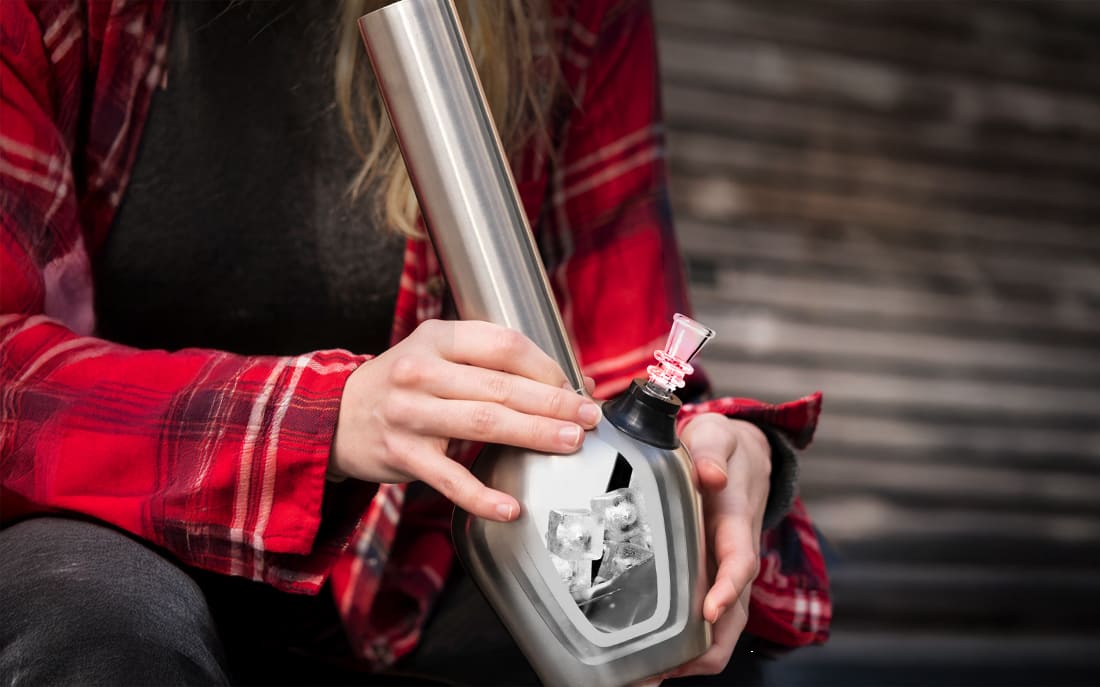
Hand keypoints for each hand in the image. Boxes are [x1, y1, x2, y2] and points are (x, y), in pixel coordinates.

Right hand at [330, 319, 600, 521]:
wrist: (336, 416)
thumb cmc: (403, 384)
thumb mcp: (437, 353)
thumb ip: (490, 362)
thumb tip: (565, 383)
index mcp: (437, 337)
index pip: (504, 345)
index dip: (547, 366)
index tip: (574, 385)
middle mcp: (420, 371)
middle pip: (501, 385)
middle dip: (553, 402)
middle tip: (587, 416)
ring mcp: (409, 414)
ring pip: (483, 423)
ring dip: (533, 435)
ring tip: (569, 443)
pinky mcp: (402, 454)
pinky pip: (450, 479)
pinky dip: (482, 496)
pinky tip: (511, 507)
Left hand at [665, 413, 770, 680]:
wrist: (743, 456)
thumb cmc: (722, 446)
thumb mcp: (716, 435)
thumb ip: (711, 451)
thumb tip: (710, 474)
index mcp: (736, 521)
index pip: (740, 562)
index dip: (727, 588)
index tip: (710, 612)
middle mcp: (737, 554)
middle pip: (735, 613)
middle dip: (707, 647)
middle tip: (665, 669)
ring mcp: (726, 571)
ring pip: (724, 626)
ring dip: (695, 655)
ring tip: (650, 676)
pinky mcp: (712, 578)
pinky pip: (708, 620)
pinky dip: (688, 646)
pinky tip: (652, 661)